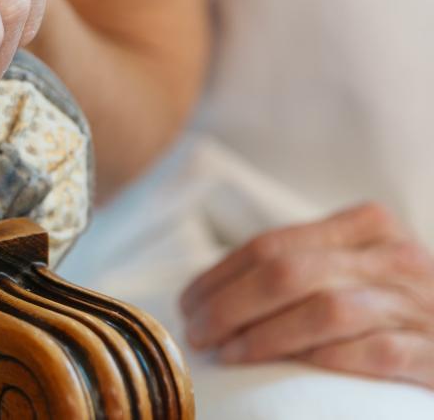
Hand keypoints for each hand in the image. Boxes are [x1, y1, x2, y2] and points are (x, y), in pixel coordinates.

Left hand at [180, 202, 433, 388]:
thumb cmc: (398, 308)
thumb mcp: (356, 270)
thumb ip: (303, 267)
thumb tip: (211, 295)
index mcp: (366, 226)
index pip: (271, 244)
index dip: (218, 277)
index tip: (187, 305)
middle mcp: (394, 257)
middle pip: (288, 273)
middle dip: (229, 305)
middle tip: (198, 334)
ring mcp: (419, 304)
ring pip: (325, 310)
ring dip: (265, 335)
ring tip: (230, 354)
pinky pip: (373, 352)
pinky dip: (325, 360)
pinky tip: (291, 371)